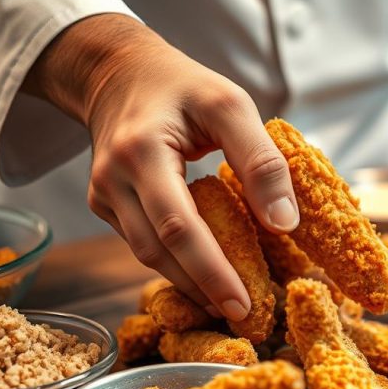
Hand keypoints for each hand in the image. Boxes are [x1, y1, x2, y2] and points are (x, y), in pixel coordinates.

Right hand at [23, 14, 296, 319]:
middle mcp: (113, 178)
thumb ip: (260, 159)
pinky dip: (175, 264)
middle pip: (158, 251)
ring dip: (189, 283)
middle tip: (244, 316)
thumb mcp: (230, 104)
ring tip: (230, 304)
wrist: (118, 72)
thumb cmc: (182, 87)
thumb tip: (284, 223)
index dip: (211, 270)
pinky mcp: (104, 205)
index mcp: (141, 150)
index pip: (177, 226)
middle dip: (202, 288)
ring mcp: (103, 194)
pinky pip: (142, 244)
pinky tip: (207, 277)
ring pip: (147, 255)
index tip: (244, 303)